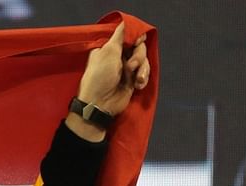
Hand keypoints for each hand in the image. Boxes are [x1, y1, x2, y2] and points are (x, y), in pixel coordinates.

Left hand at [66, 23, 150, 141]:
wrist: (100, 104)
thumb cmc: (100, 76)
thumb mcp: (108, 52)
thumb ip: (120, 36)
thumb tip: (126, 22)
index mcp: (108, 48)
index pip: (127, 36)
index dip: (135, 38)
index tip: (136, 42)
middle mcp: (117, 56)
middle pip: (139, 47)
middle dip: (138, 56)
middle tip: (130, 66)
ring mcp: (126, 68)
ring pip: (144, 60)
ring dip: (142, 69)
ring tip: (135, 79)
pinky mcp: (133, 79)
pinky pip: (145, 72)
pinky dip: (143, 78)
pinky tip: (137, 85)